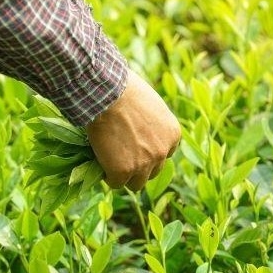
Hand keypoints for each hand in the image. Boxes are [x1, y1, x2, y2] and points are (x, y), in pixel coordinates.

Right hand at [86, 68, 180, 190]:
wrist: (107, 94)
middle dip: (139, 165)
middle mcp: (162, 152)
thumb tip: (139, 128)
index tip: (135, 146)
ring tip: (110, 162)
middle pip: (153, 171)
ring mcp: (144, 164)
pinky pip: (115, 183)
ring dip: (125, 176)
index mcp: (173, 135)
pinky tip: (100, 163)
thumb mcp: (149, 104)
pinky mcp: (123, 171)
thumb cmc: (124, 89)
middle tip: (121, 155)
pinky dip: (107, 176)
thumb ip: (151, 122)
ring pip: (136, 183)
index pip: (164, 154)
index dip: (148, 151)